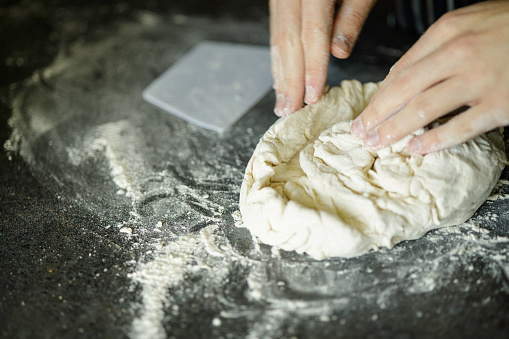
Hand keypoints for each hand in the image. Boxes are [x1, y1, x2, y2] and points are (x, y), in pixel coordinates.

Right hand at [270, 0, 376, 116]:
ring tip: (282, 101)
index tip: (312, 96)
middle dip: (289, 80)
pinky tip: (280, 75)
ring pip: (277, 39)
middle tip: (289, 110)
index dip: (311, 68)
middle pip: (288, 41)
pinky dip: (279, 57)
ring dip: (280, 73)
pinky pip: (276, 31)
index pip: (311, 35)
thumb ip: (352, 15)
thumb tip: (338, 52)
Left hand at [351, 1, 508, 153]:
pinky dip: (435, 141)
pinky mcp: (501, 103)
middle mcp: (459, 54)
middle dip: (377, 116)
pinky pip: (461, 127)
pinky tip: (417, 149)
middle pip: (404, 91)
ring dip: (396, 130)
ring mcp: (481, 79)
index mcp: (447, 32)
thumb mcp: (468, 24)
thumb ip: (434, 48)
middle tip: (360, 134)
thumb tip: (399, 77)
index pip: (400, 70)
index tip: (364, 114)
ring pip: (424, 110)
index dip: (378, 97)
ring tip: (378, 144)